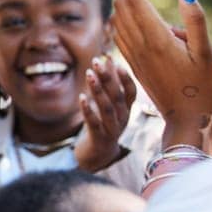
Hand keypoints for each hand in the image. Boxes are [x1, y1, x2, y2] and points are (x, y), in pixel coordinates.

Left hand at [73, 56, 137, 171]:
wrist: (99, 154)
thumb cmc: (104, 123)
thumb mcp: (109, 104)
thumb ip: (109, 83)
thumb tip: (107, 57)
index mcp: (127, 109)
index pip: (131, 92)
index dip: (125, 78)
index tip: (115, 62)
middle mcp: (123, 118)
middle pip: (117, 97)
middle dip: (107, 78)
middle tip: (96, 61)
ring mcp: (112, 129)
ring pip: (107, 109)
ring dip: (98, 90)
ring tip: (89, 74)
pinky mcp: (99, 138)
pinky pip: (94, 123)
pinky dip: (88, 110)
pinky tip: (80, 97)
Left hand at [111, 0, 211, 148]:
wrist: (189, 121)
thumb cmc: (207, 88)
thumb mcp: (207, 54)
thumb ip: (196, 21)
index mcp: (155, 40)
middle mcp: (138, 47)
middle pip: (121, 4)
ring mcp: (133, 56)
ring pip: (118, 18)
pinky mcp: (134, 63)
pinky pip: (120, 31)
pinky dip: (126, 13)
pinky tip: (143, 11)